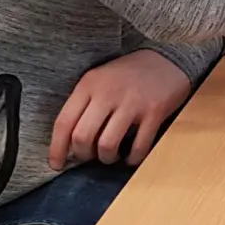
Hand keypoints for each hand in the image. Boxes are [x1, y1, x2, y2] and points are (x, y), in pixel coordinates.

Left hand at [49, 49, 191, 169]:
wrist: (168, 59)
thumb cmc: (129, 74)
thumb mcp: (100, 79)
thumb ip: (85, 104)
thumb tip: (71, 143)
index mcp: (90, 84)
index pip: (64, 122)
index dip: (56, 149)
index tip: (56, 165)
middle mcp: (108, 93)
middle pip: (82, 137)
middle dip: (84, 155)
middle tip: (90, 156)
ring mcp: (132, 102)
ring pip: (107, 145)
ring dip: (107, 158)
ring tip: (112, 155)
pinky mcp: (155, 111)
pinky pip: (139, 146)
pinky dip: (133, 158)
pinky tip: (131, 156)